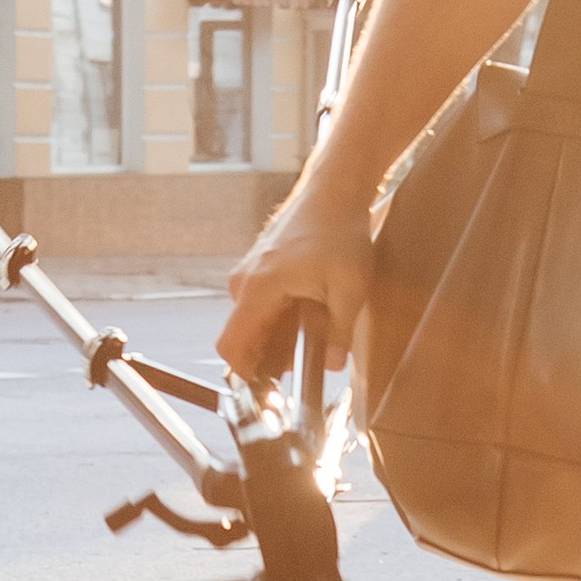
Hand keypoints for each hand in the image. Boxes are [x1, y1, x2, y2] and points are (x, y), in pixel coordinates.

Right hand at [218, 189, 374, 388]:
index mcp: (258, 290)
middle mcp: (245, 282)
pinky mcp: (261, 268)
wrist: (334, 189)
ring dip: (278, 338)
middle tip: (304, 370)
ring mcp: (250, 273)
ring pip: (254, 322)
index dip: (245, 375)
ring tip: (314, 340)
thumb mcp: (350, 287)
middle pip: (244, 338)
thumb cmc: (339, 231)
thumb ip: (339, 331)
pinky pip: (261, 305)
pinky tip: (311, 318)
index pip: (231, 347)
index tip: (269, 391)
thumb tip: (335, 366)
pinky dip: (280, 319)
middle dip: (269, 359)